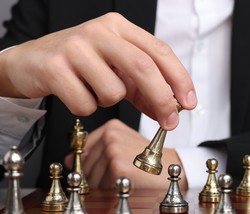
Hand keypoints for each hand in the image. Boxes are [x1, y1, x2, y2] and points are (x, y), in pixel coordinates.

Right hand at [0, 12, 195, 129]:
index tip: (189, 103)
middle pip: (143, 67)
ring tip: (92, 89)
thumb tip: (169, 112)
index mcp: (119, 27)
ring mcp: (75, 47)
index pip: (159, 51)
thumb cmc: (80, 65)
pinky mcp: (55, 67)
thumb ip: (143, 89)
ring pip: (113, 91)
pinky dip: (86, 107)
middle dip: (161, 99)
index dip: (179, 79)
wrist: (30, 61)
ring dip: (108, 101)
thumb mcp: (116, 70)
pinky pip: (86, 104)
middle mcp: (99, 31)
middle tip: (170, 122)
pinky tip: (74, 92)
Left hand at [64, 119, 187, 189]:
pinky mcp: (118, 167)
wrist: (171, 169)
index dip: (86, 164)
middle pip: (84, 166)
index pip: (82, 151)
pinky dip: (111, 190)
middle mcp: (111, 136)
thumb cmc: (149, 160)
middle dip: (95, 177)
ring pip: (90, 177)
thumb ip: (95, 151)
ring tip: (124, 178)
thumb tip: (67, 161)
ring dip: (103, 185)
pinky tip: (126, 182)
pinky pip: (101, 186)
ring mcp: (113, 150)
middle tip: (118, 176)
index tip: (99, 169)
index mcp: (111, 127)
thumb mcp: (123, 147)